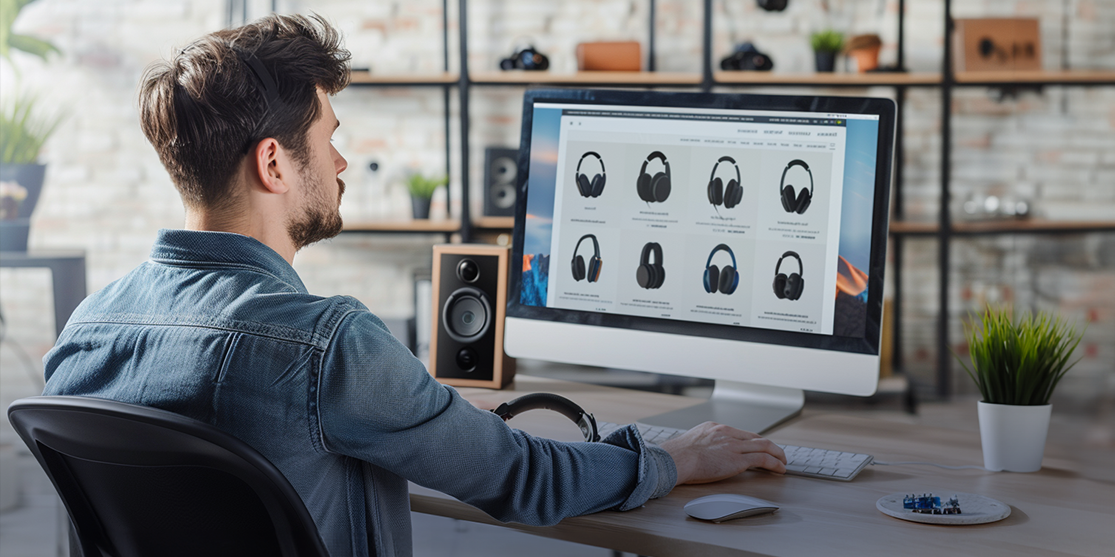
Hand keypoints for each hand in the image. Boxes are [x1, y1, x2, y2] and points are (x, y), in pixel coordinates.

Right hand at [659, 422, 786, 484]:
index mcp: (715, 428)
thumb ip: (702, 445)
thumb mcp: (691, 443)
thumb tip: (702, 455)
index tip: (759, 447)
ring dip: (777, 454)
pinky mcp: (737, 460)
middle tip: (777, 454)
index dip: (754, 441)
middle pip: (756, 438)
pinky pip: (763, 459)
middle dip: (770, 446)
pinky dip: (775, 464)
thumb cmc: (677, 456)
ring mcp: (733, 445)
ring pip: (764, 446)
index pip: (741, 434)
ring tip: (783, 462)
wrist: (676, 459)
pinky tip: (780, 469)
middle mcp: (727, 434)